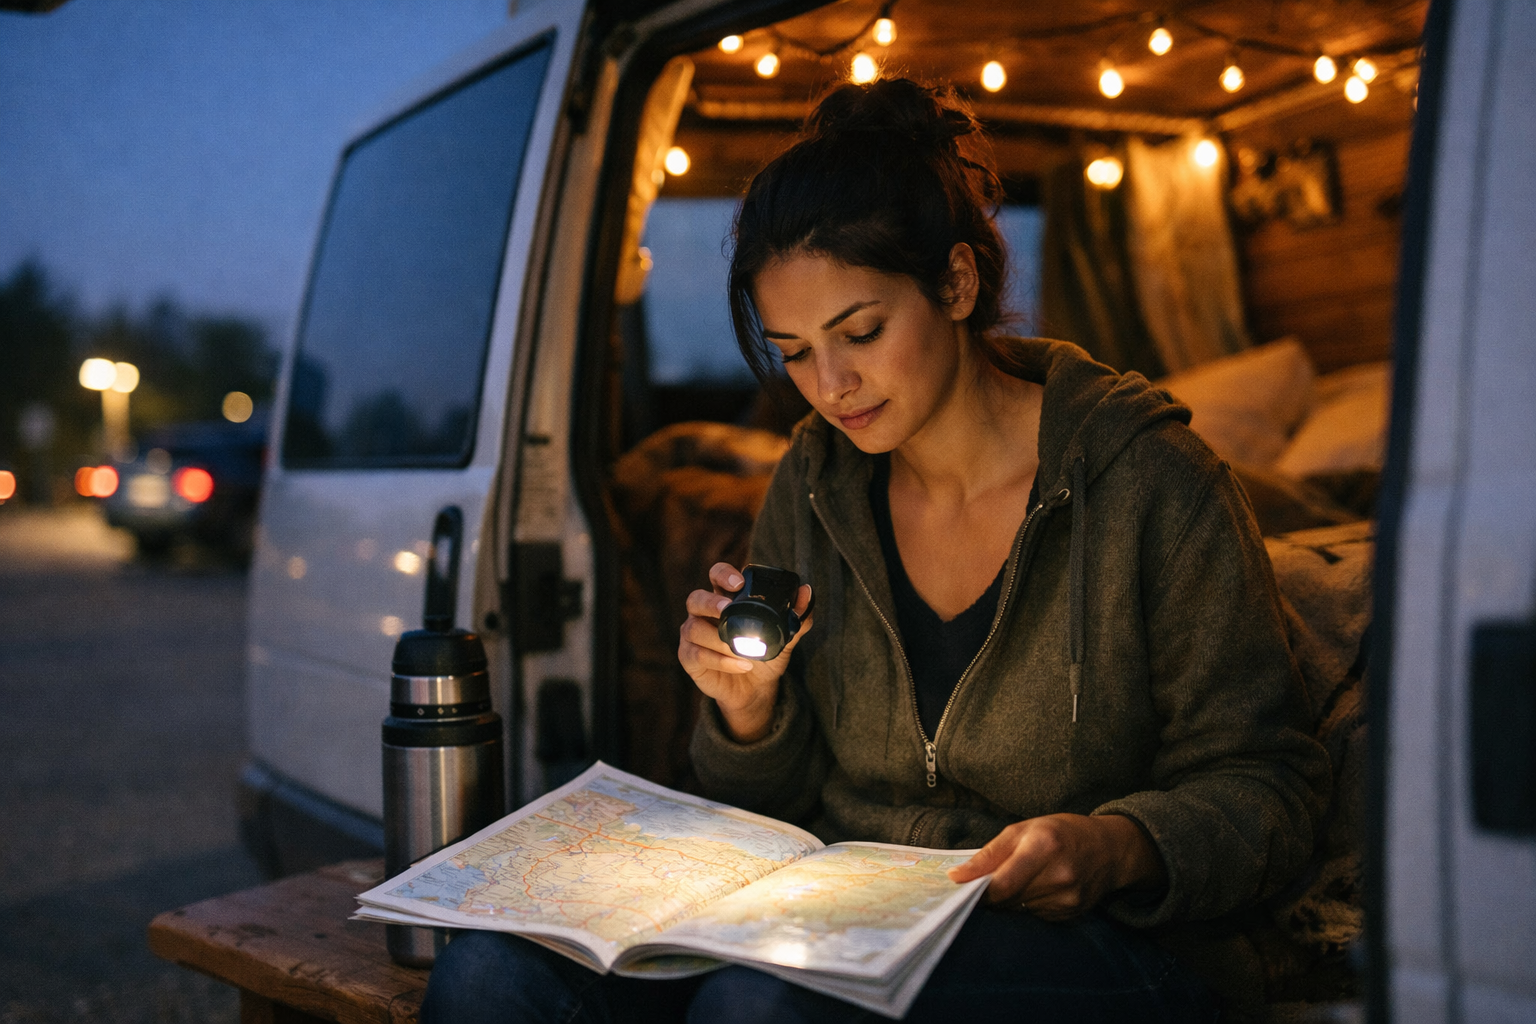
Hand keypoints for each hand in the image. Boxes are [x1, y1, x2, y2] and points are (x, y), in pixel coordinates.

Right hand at [678, 562, 812, 742]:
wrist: (755, 690)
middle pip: (695, 599)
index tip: (738, 583)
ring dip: (718, 639)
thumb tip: (807, 592)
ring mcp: (693, 635)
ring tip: (742, 650)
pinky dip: (720, 660)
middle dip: (710, 602)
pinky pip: (697, 655)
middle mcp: (704, 614)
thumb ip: (796, 616)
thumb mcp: (784, 637)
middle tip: (727, 609)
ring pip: (694, 629)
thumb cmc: (764, 656)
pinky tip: (741, 665)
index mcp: (725, 599)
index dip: (723, 574)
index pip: (716, 575)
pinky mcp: (689, 658)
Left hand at [946, 814, 1165, 920]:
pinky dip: (1027, 905)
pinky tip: (1038, 888)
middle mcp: (1058, 875)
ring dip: (1010, 900)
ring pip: (1019, 910)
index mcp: (1043, 847)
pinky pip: (1035, 916)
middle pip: (1008, 900)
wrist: (1109, 849)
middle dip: (991, 894)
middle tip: (988, 882)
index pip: (1002, 883)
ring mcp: (1068, 898)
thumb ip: (989, 854)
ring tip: (1020, 879)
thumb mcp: (1022, 829)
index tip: (962, 888)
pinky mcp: (1071, 914)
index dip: (979, 890)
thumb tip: (957, 877)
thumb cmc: (1060, 832)